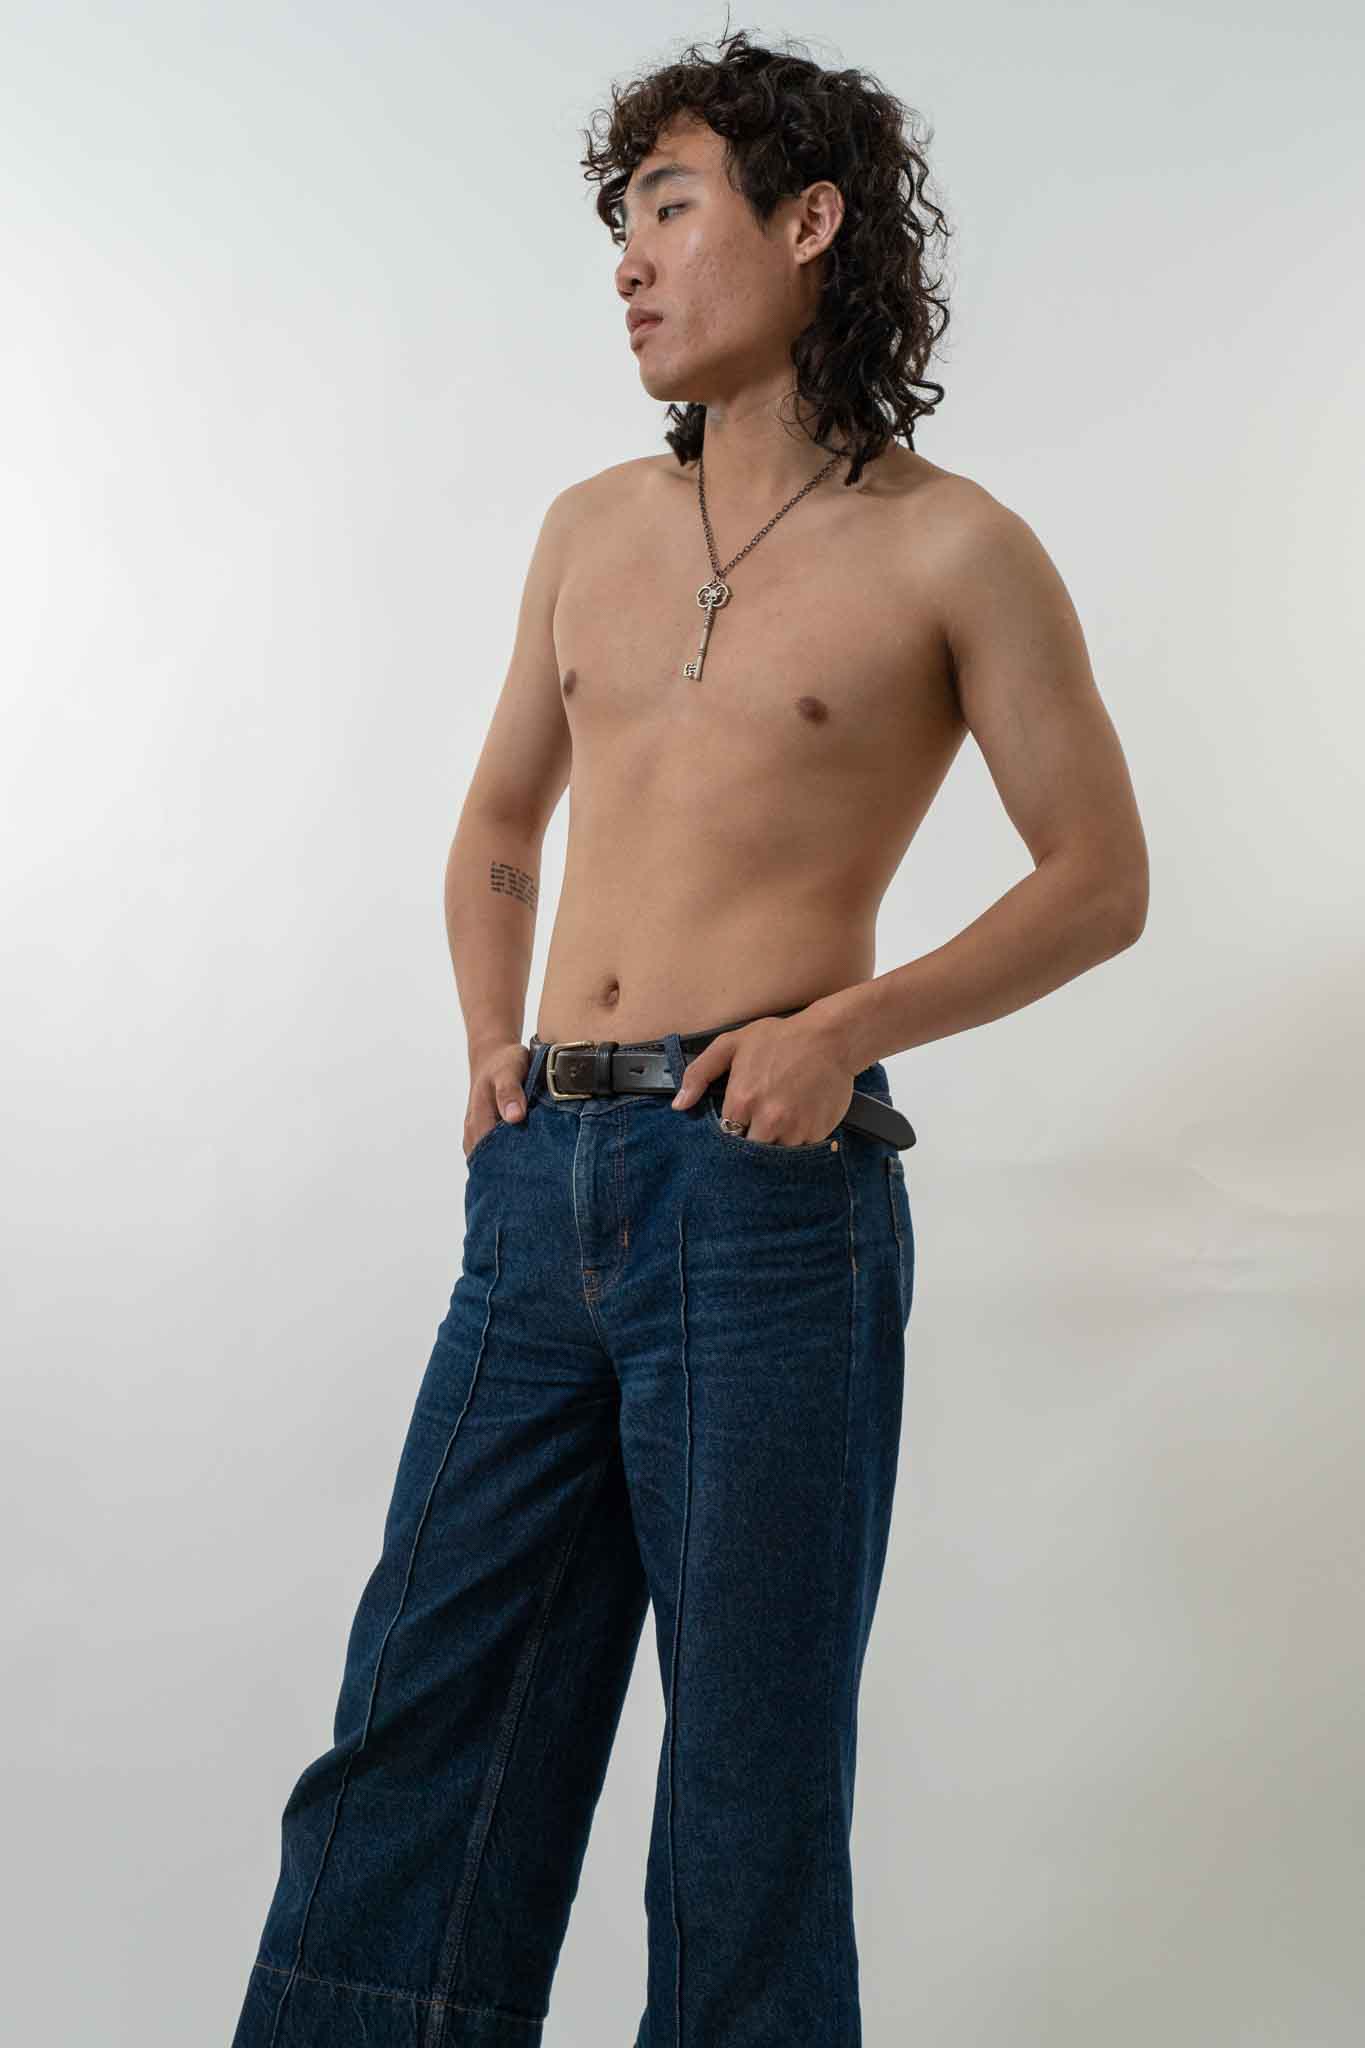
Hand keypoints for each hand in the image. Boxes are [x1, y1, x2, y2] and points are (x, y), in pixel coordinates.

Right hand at [464, 1039, 529, 1158]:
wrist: (494, 1055)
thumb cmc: (503, 1062)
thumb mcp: (508, 1070)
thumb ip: (509, 1092)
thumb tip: (514, 1117)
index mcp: (478, 1122)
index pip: (491, 1158)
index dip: (511, 1165)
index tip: (533, 1167)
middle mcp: (474, 1133)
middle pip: (492, 1164)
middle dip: (514, 1169)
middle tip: (540, 1170)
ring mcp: (478, 1136)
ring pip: (494, 1160)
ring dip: (513, 1164)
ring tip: (537, 1165)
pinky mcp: (487, 1135)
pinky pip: (497, 1153)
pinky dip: (511, 1156)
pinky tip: (529, 1155)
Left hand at [670, 1014, 853, 1145]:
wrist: (831, 1038)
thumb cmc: (780, 1038)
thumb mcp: (731, 1044)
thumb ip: (699, 1073)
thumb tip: (679, 1105)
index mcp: (742, 1101)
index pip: (724, 1136)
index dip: (729, 1133)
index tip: (735, 1126)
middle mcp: (767, 1120)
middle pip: (748, 1152)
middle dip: (750, 1142)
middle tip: (756, 1126)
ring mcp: (794, 1129)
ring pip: (775, 1155)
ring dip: (774, 1144)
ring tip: (778, 1122)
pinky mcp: (817, 1133)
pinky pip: (801, 1151)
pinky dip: (797, 1143)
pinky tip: (798, 1121)